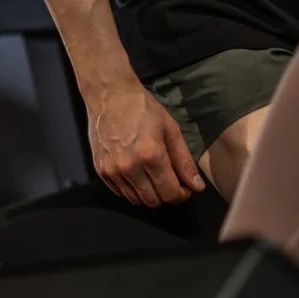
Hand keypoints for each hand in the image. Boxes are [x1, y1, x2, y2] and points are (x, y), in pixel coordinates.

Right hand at [88, 84, 204, 205]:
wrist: (111, 96)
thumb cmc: (143, 109)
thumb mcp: (171, 130)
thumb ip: (184, 161)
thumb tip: (197, 187)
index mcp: (151, 155)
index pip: (169, 193)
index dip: (181, 195)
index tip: (185, 188)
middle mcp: (130, 167)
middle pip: (153, 201)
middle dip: (166, 196)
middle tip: (171, 183)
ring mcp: (112, 170)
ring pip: (136, 200)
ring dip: (149, 195)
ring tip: (155, 178)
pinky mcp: (100, 170)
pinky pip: (120, 192)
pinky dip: (132, 189)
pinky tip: (138, 174)